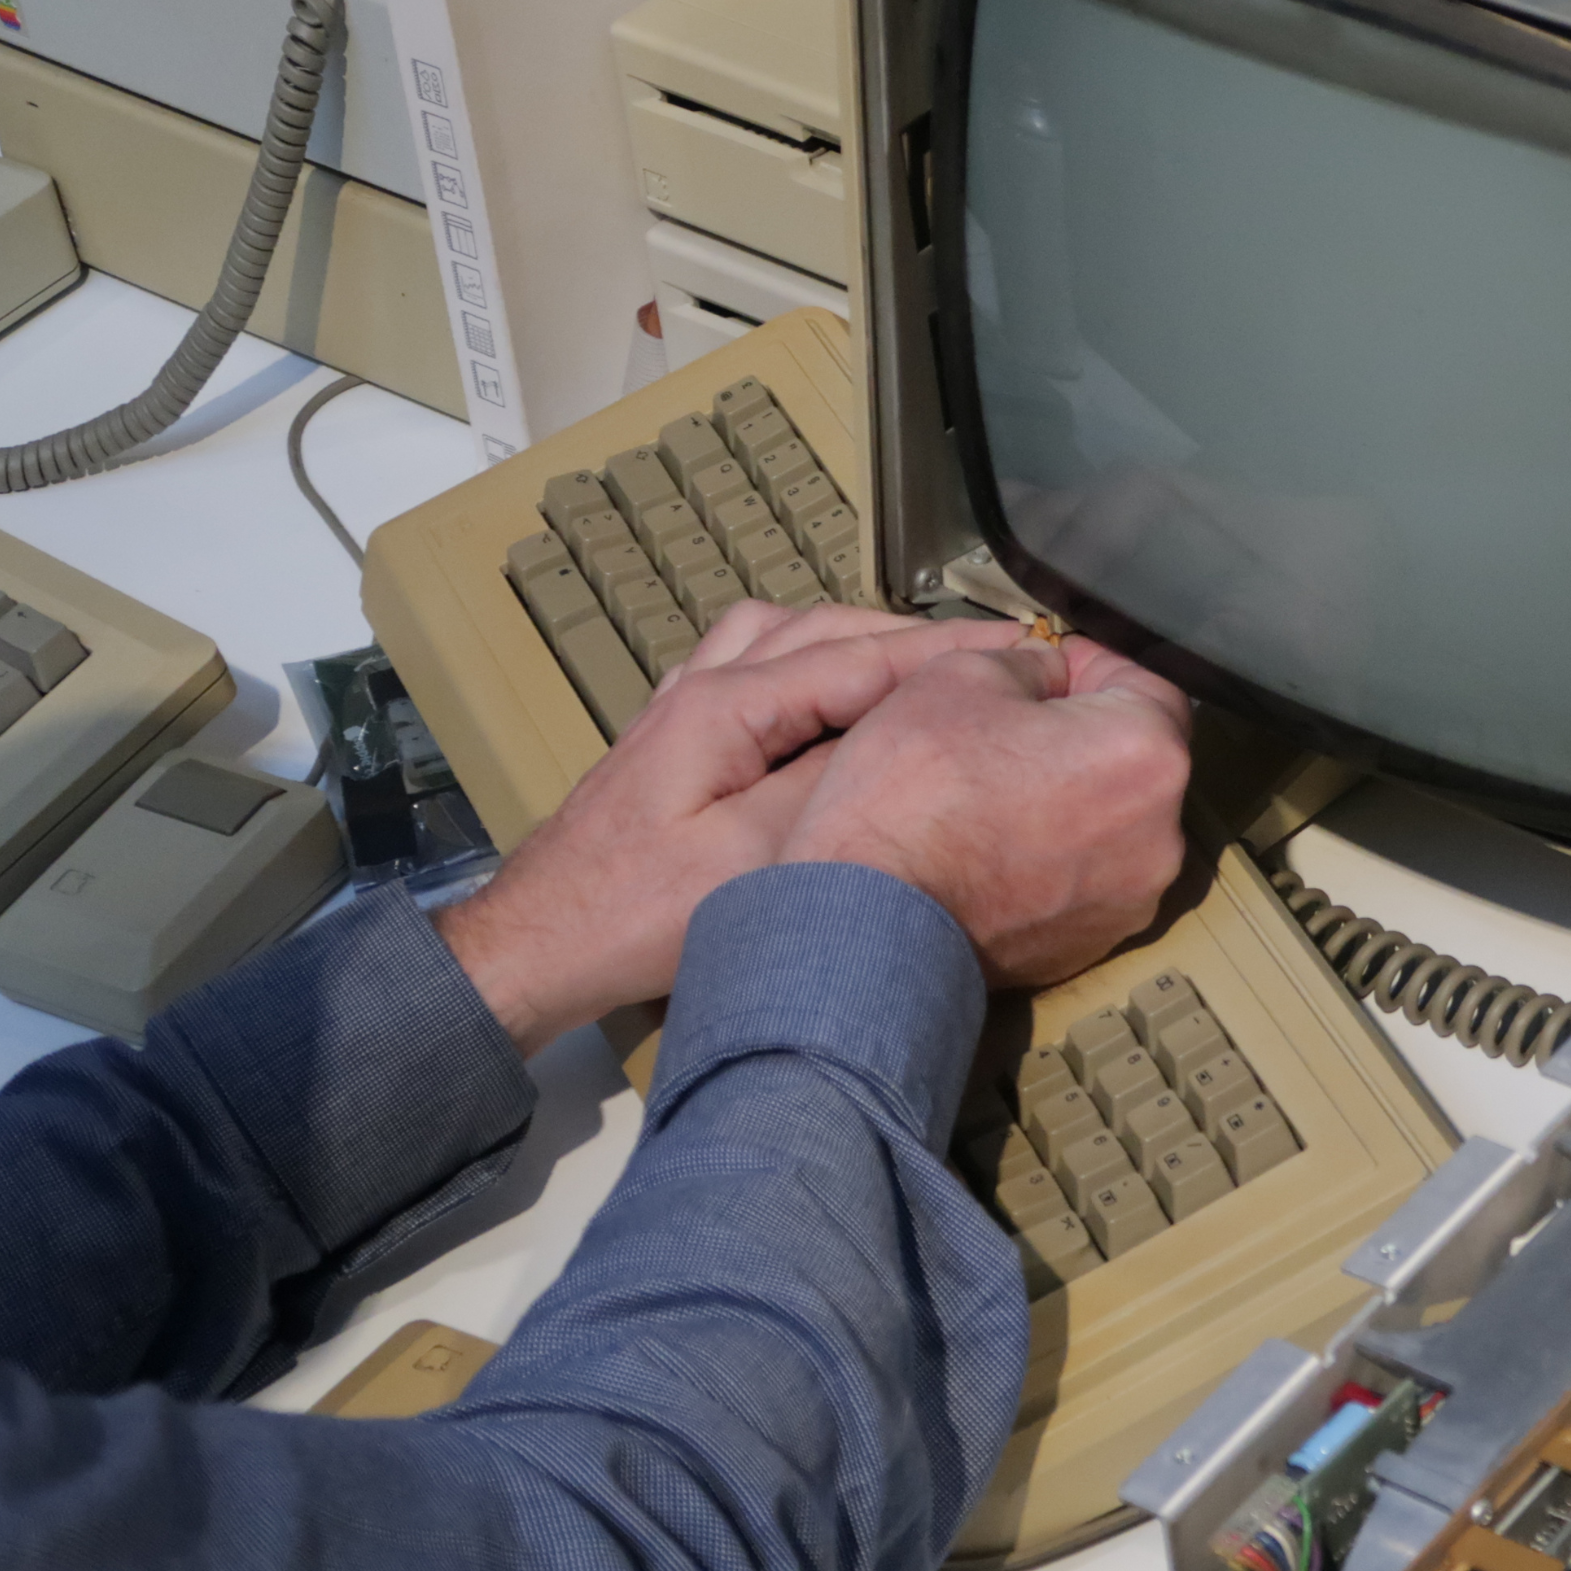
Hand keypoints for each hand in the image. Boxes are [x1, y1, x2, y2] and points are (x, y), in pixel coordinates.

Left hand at [436, 607, 1021, 1051]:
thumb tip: (908, 736)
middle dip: (918, 636)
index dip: (951, 651)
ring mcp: (685, 703)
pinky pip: (759, 663)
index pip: (863, 655)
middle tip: (998, 656)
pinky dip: (814, 659)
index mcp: (727, 705)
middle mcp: (705, 683)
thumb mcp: (754, 860)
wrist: (541, 943)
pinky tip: (839, 694)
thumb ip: (830, 785)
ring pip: (790, 634)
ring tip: (929, 667)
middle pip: (831, 628)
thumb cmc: (636, 915)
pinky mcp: (678, 734)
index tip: (1028, 649)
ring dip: (864, 639)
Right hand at [781, 635, 1191, 985]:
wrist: (871, 920)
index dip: (1092, 666)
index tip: (1051, 667)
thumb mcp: (960, 674)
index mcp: (1145, 754)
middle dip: (1082, 737)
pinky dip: (1052, 861)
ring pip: (1111, 825)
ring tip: (994, 798)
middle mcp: (1159, 835)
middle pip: (1135, 761)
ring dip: (1069, 802)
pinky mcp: (1094, 945)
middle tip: (1009, 732)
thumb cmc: (914, 798)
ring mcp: (1129, 900)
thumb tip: (1049, 673)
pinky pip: (1085, 881)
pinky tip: (993, 851)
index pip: (1147, 684)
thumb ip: (1030, 664)